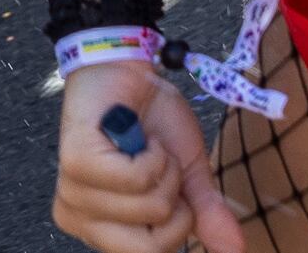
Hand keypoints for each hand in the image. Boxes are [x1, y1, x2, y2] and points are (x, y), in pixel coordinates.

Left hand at [53, 63, 243, 252]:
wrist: (131, 72)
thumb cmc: (152, 124)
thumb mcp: (186, 177)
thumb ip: (204, 216)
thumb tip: (235, 251)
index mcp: (100, 230)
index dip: (178, 224)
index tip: (172, 188)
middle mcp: (78, 219)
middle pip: (149, 247)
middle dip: (174, 205)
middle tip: (161, 168)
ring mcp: (72, 193)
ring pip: (148, 209)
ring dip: (165, 171)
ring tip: (147, 146)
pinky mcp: (75, 163)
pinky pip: (136, 179)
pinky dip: (153, 154)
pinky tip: (136, 135)